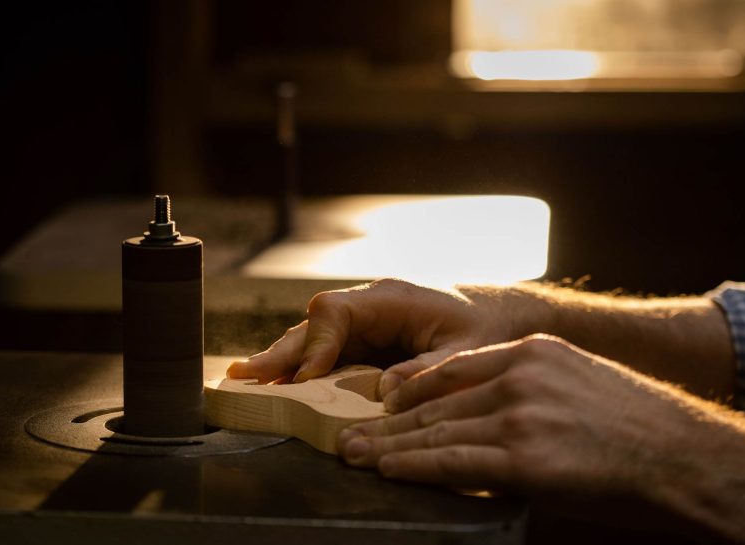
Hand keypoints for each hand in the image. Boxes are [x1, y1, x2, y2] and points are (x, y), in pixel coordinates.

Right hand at [228, 279, 540, 395]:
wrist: (499, 315)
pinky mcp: (366, 342)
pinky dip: (302, 370)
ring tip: (245, 383)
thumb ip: (427, 371)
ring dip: (284, 362)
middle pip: (313, 325)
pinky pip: (327, 354)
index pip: (336, 313)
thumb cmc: (486, 328)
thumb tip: (385, 392)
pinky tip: (278, 388)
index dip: (315, 345)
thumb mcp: (466, 352)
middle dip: (281, 353)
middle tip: (244, 376)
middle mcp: (370, 306)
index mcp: (392, 299)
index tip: (305, 377)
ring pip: (313, 339)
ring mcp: (365, 323)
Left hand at [335, 334, 710, 512]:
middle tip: (347, 433)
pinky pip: (452, 461)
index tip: (380, 405)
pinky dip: (413, 467)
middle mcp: (521, 376)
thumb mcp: (578, 381)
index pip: (453, 369)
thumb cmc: (635, 426)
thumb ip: (529, 388)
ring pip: (436, 431)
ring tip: (354, 454)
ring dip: (388, 446)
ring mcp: (521, 416)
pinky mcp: (525, 459)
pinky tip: (388, 470)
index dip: (410, 391)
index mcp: (532, 351)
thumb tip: (483, 414)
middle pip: (435, 400)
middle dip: (386, 421)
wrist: (684, 456)